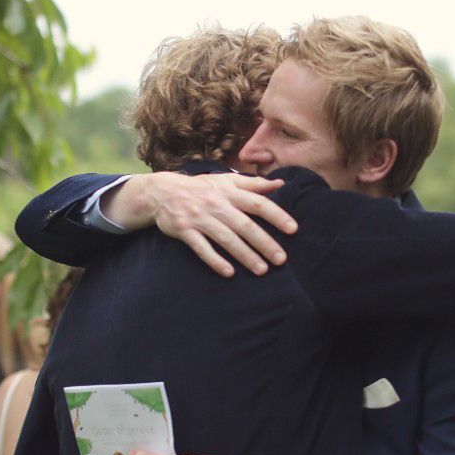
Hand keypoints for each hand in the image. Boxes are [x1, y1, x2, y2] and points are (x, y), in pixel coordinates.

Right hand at [126, 173, 297, 277]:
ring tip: (262, 270)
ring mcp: (199, 218)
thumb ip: (253, 184)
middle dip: (264, 243)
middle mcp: (216, 205)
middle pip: (245, 225)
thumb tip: (280, 184)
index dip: (276, 215)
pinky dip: (215, 260)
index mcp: (229, 193)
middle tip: (281, 259)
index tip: (293, 229)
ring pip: (226, 239)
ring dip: (245, 255)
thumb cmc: (201, 188)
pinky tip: (229, 273)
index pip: (258, 203)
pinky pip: (201, 248)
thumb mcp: (226, 181)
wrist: (161, 192)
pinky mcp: (184, 231)